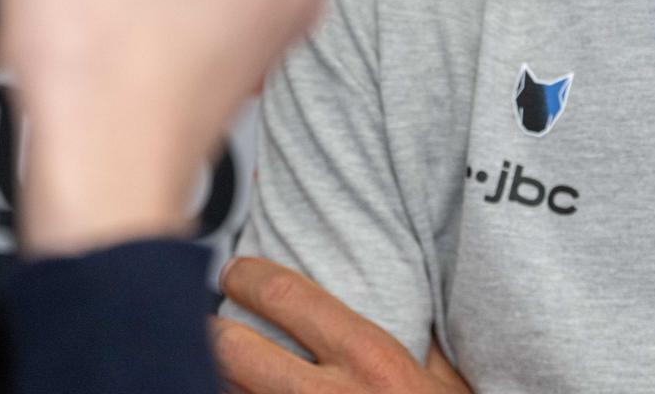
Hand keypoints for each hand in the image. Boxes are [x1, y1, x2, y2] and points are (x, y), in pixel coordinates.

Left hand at [211, 258, 472, 393]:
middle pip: (232, 348)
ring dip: (215, 380)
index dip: (249, 278)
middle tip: (208, 324)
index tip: (236, 273)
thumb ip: (417, 347)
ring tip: (214, 368)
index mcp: (371, 361)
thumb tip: (398, 303)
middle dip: (211, 331)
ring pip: (224, 393)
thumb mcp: (446, 384)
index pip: (287, 297)